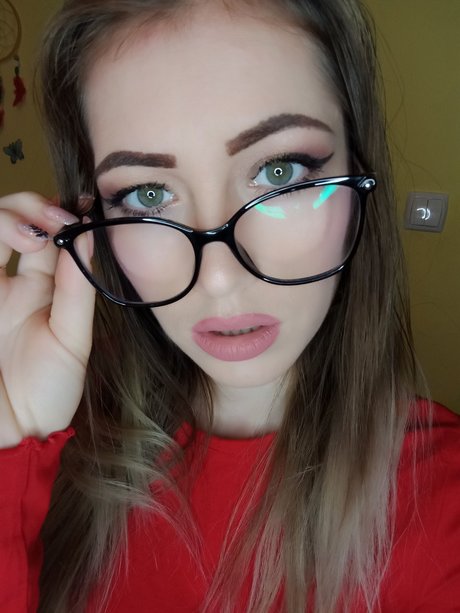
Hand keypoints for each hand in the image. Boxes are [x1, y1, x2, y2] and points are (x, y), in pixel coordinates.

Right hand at [0, 192, 95, 447]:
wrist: (14, 434)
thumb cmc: (48, 392)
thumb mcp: (71, 341)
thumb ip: (76, 291)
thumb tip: (86, 238)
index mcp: (41, 289)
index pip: (48, 235)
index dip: (61, 215)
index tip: (79, 211)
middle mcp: (7, 283)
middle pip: (8, 220)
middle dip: (27, 208)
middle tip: (48, 223)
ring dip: (2, 220)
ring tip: (26, 238)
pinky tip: (0, 248)